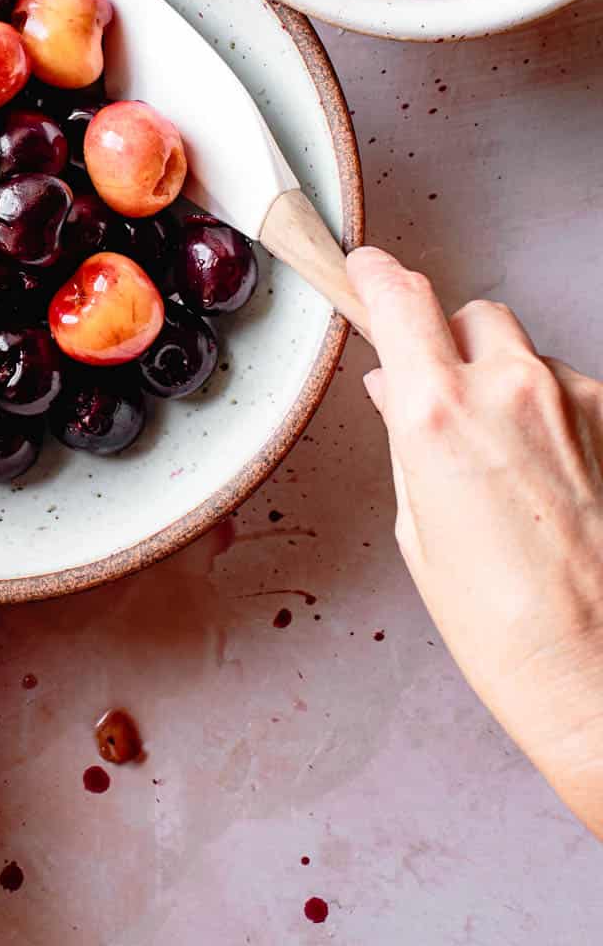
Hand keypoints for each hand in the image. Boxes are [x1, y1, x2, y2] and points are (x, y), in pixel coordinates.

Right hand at [348, 247, 602, 838]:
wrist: (598, 675)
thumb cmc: (503, 627)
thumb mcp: (419, 528)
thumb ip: (406, 440)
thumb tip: (396, 392)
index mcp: (438, 411)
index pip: (400, 298)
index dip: (376, 277)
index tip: (366, 270)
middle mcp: (509, 389)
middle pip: (469, 315)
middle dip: (448, 342)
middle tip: (437, 394)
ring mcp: (574, 402)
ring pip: (525, 354)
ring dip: (505, 382)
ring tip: (503, 463)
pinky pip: (570, 394)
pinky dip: (551, 418)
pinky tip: (547, 481)